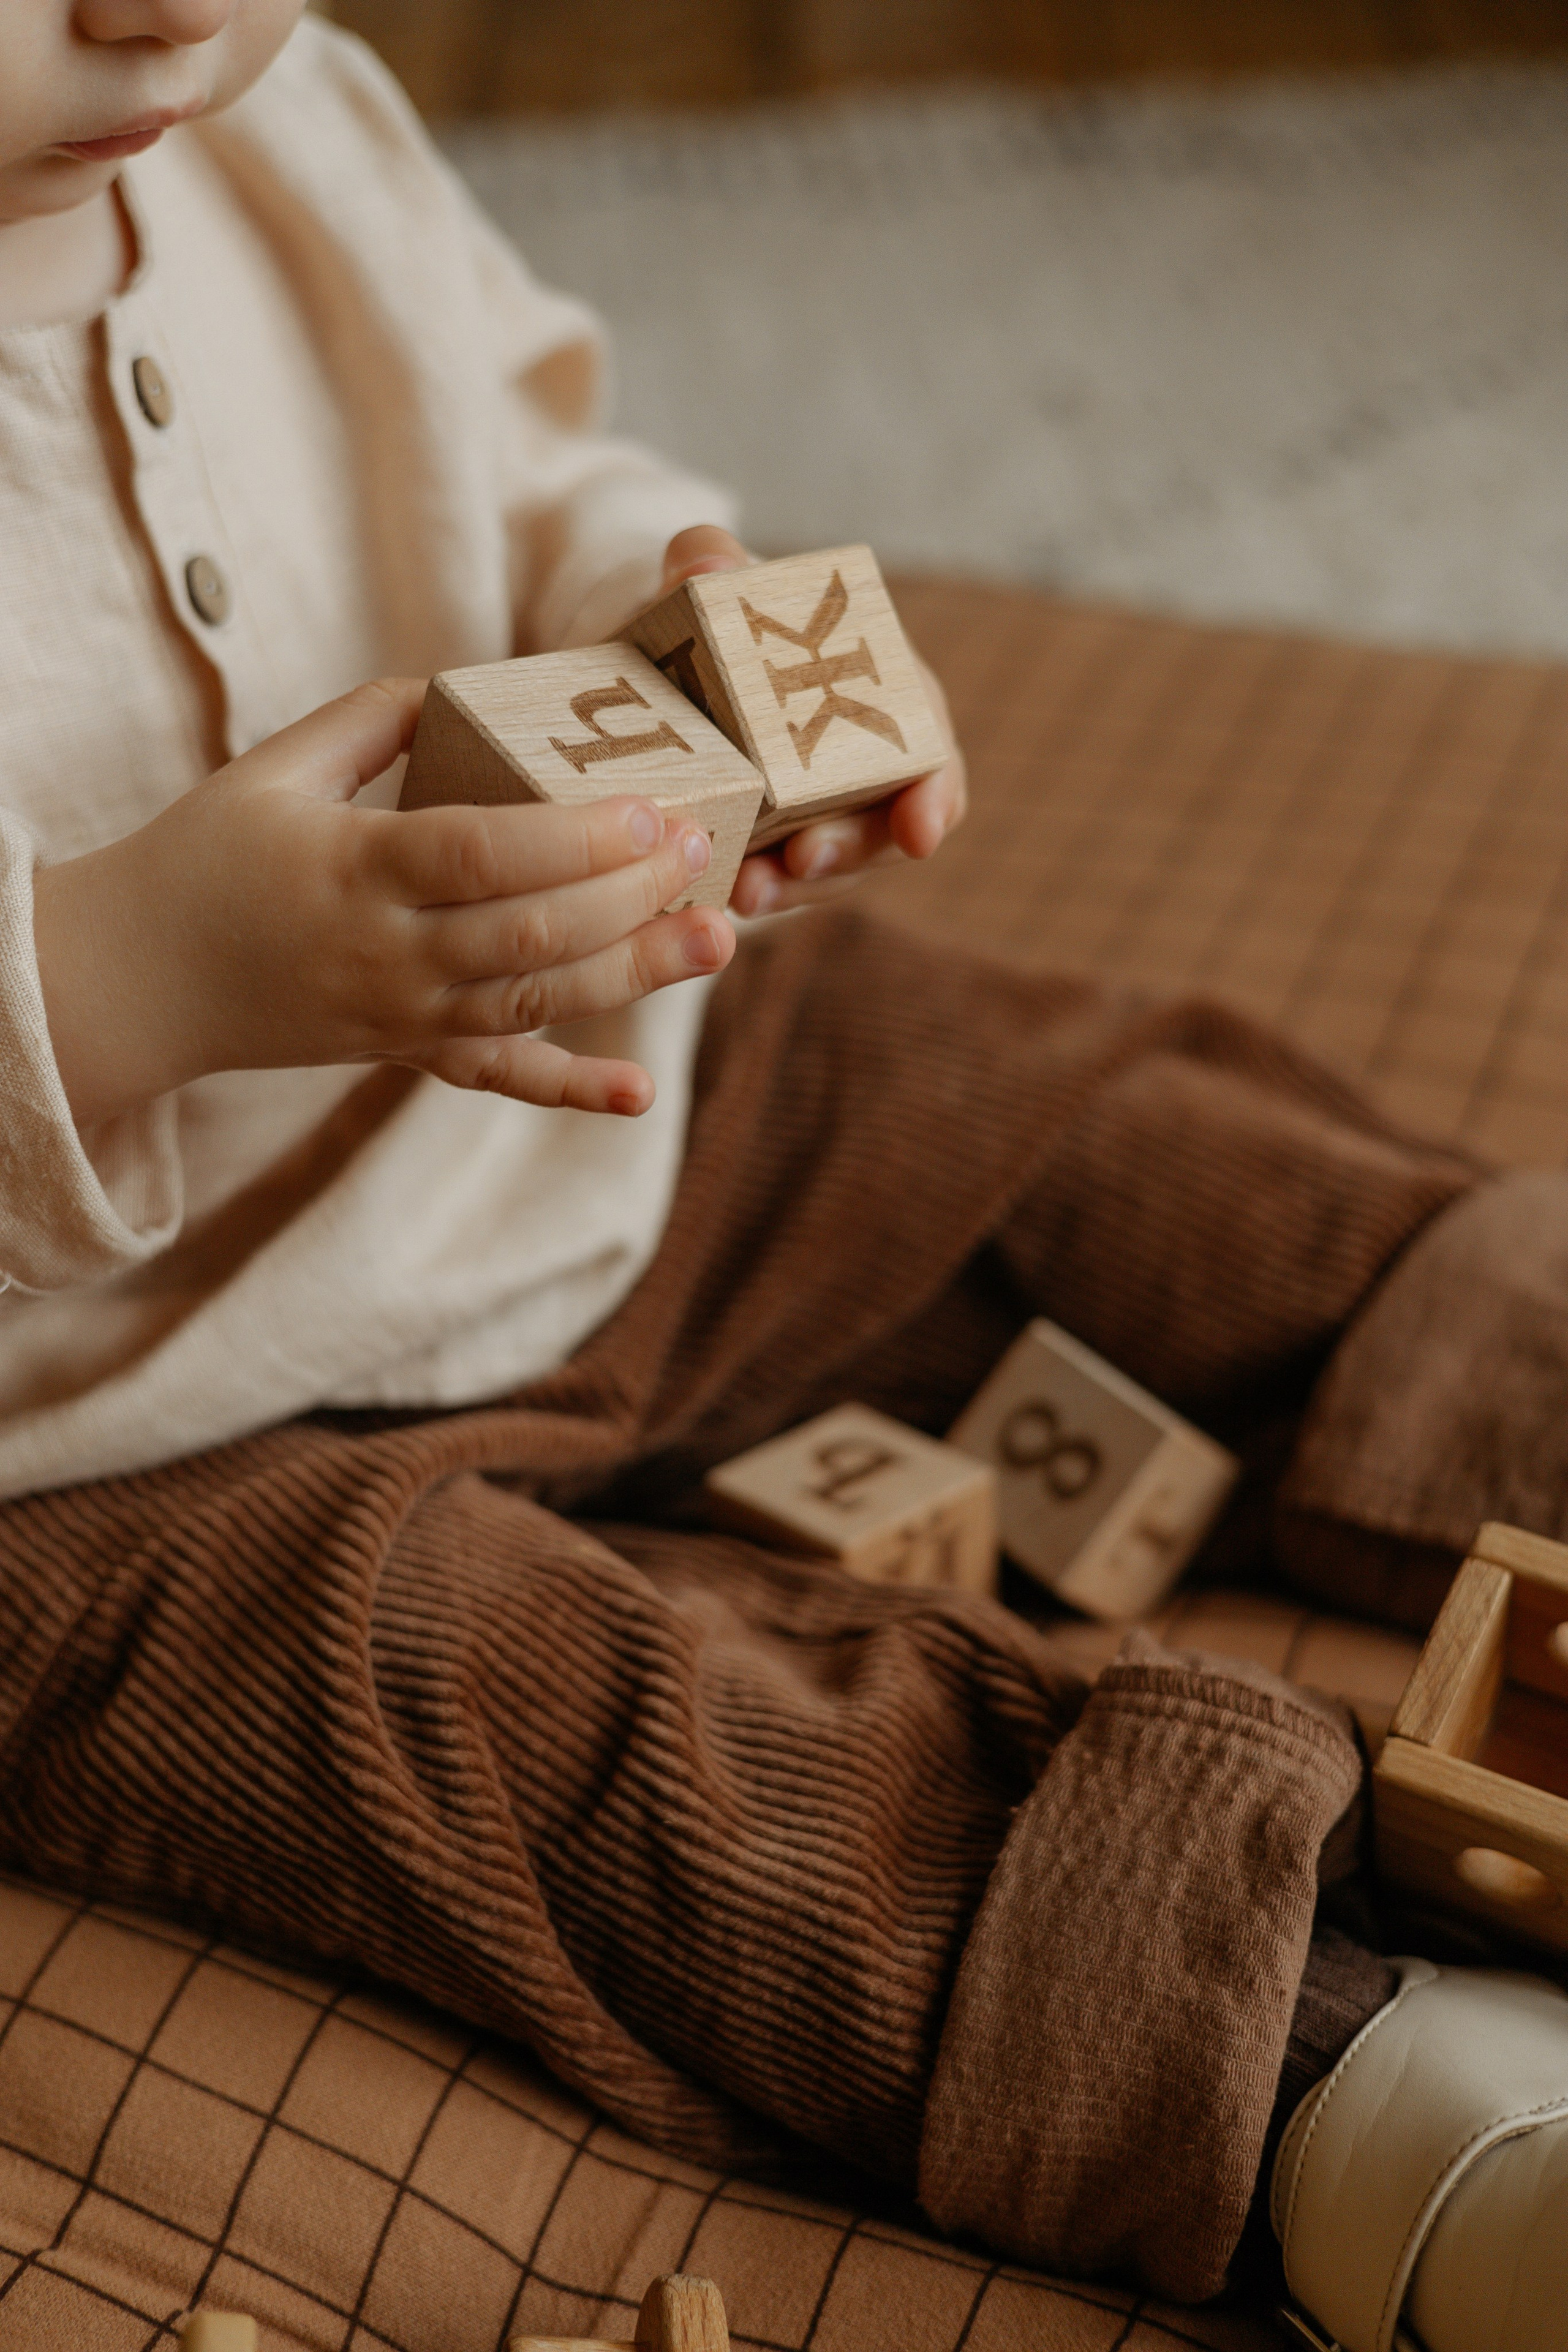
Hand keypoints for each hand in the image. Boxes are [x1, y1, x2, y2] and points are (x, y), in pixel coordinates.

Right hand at [33, 679, 735, 1129]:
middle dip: (630, 894)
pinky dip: (570, 1092)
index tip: (651, 808)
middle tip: (706, 848)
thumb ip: (372, 719)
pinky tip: (639, 1096)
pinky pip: (497, 1081)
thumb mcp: (274, 768)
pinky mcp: (406, 1055)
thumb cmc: (206, 856)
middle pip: (529, 932)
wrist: (137, 980)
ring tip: (717, 938)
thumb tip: (469, 683)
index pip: (481, 854)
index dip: (573, 839)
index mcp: (354, 867)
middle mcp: (386, 953)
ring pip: (535, 1002)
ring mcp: (400, 1016)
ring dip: (633, 975)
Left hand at [652, 525, 967, 917]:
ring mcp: (823, 816)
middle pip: (884, 832)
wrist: (671, 664)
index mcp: (887, 702)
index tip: (919, 832)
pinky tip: (720, 894)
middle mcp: (868, 770)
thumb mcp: (717, 585)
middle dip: (849, 854)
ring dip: (794, 889)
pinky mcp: (776, 848)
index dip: (934, 799)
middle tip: (804, 861)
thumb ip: (713, 561)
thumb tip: (704, 557)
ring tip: (747, 893)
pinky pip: (776, 881)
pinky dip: (756, 890)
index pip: (933, 759)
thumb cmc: (723, 618)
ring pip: (829, 871)